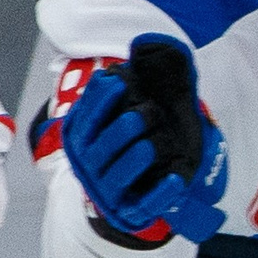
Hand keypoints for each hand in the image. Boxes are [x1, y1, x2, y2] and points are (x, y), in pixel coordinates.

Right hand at [62, 36, 228, 244]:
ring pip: (117, 177)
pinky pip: (145, 205)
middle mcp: (89, 166)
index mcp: (81, 139)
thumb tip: (144, 45)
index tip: (118, 81)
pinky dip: (160, 194)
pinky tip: (177, 180)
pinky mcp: (129, 213)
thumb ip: (127, 86)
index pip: (85, 119)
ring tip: (151, 146)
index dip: (98, 101)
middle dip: (122, 130)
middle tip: (146, 114)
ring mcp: (107, 192)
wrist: (121, 197)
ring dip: (134, 160)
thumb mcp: (117, 115)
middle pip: (100, 148)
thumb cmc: (122, 144)